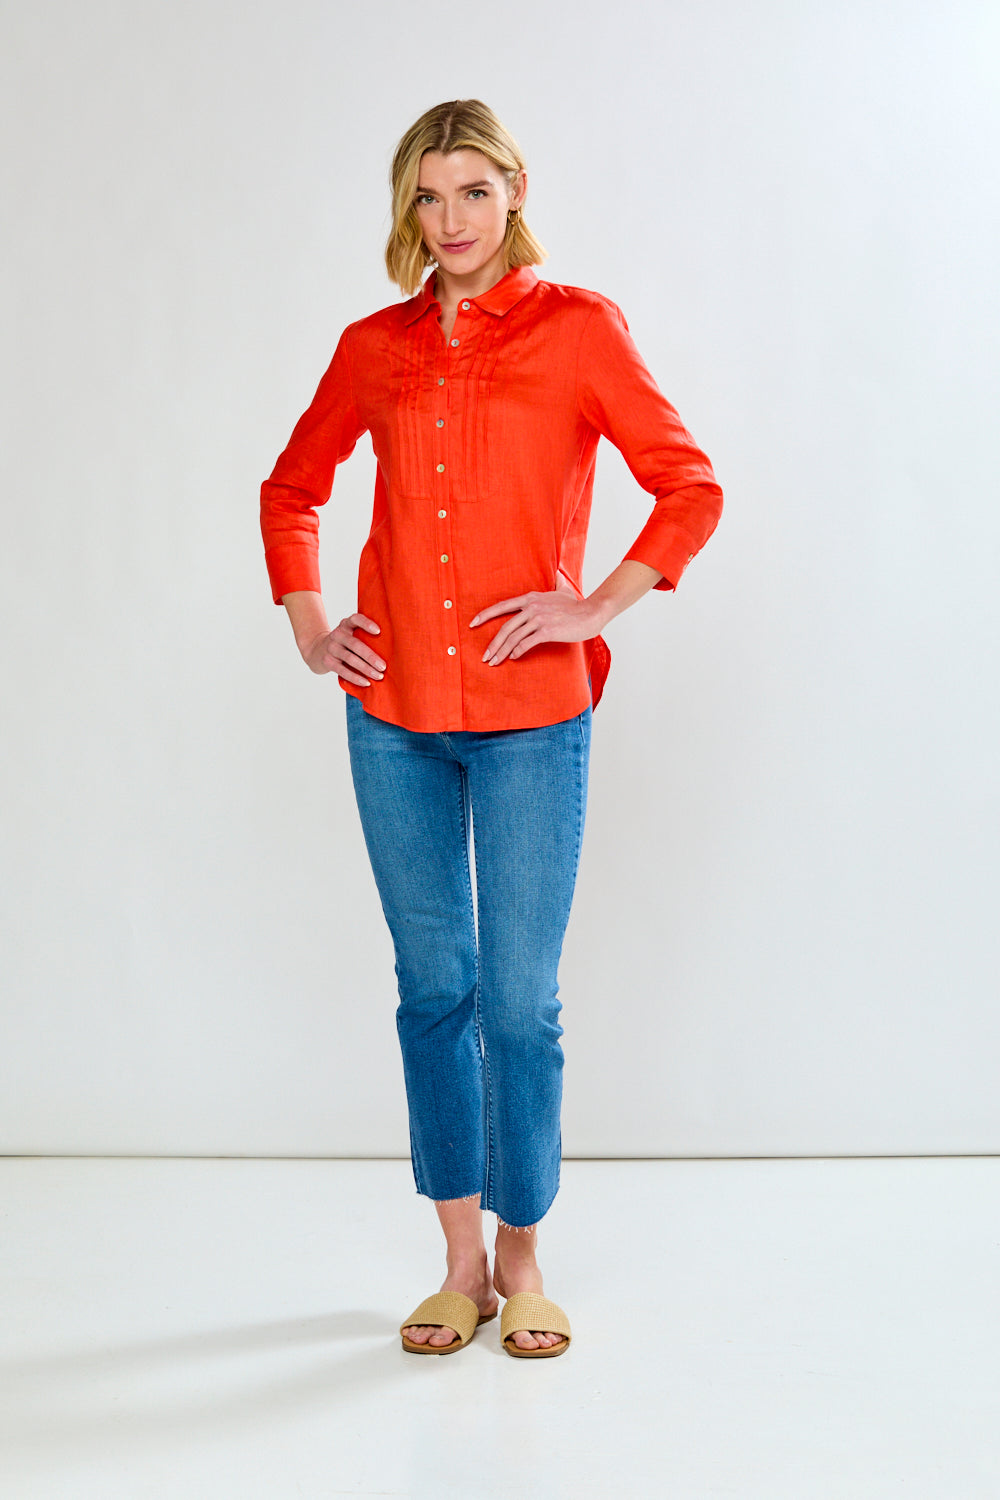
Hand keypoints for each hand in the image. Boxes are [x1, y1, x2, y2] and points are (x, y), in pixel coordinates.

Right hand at [302, 613, 385, 685]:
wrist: (317, 650)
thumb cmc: (344, 643)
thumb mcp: (350, 633)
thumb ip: (364, 634)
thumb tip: (391, 648)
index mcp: (346, 624)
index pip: (355, 619)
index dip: (366, 624)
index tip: (378, 631)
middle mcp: (338, 634)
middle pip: (355, 644)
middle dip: (371, 656)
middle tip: (383, 666)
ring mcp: (331, 647)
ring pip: (350, 659)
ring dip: (366, 669)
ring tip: (378, 676)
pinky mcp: (328, 661)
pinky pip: (343, 670)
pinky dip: (355, 678)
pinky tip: (366, 682)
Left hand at [470, 588, 605, 665]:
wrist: (592, 612)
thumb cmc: (577, 605)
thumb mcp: (563, 589)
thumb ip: (557, 582)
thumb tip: (557, 573)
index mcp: (531, 598)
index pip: (502, 606)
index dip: (486, 615)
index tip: (473, 624)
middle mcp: (532, 607)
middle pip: (505, 627)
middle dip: (493, 643)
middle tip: (485, 657)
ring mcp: (539, 618)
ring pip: (514, 637)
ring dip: (502, 652)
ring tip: (494, 662)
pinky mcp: (547, 630)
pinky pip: (526, 643)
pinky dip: (518, 651)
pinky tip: (513, 658)